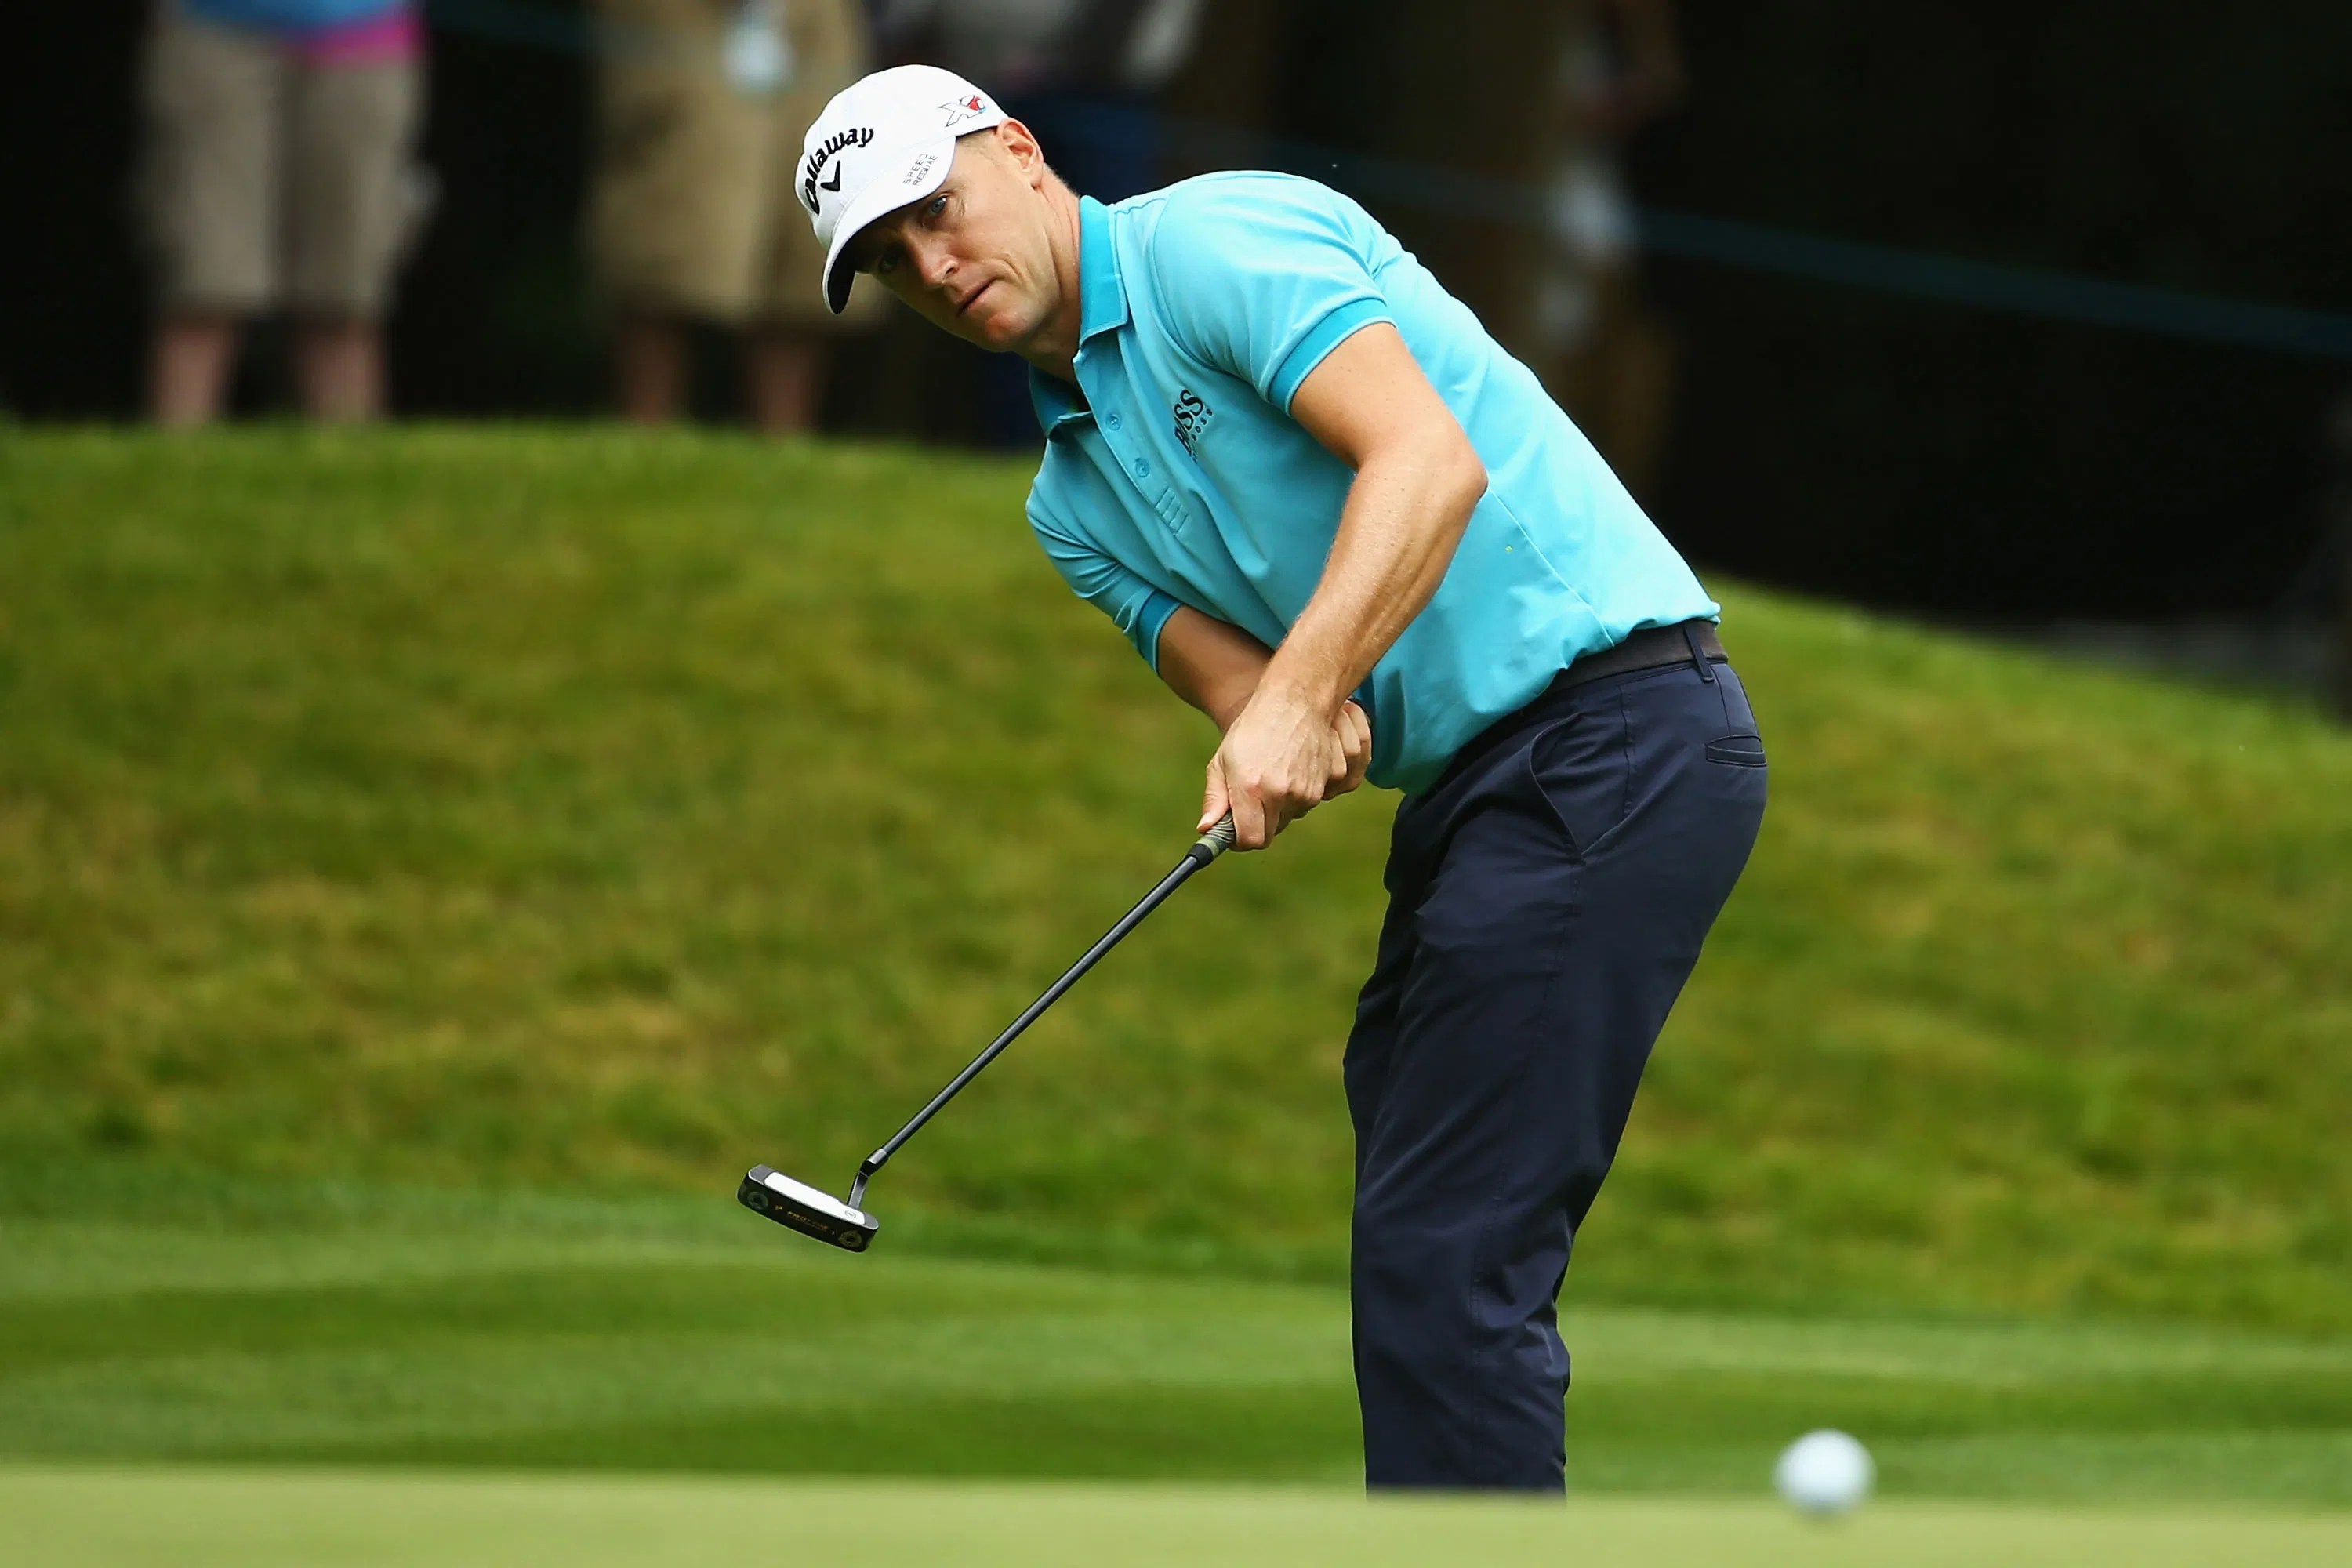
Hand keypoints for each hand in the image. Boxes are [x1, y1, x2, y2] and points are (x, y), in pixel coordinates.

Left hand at [1197, 690, 1370, 850]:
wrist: (1296, 698)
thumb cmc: (1253, 728)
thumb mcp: (1224, 760)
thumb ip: (1215, 798)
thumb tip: (1206, 829)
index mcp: (1251, 788)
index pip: (1250, 840)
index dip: (1241, 839)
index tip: (1236, 830)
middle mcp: (1281, 793)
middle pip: (1271, 832)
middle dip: (1259, 820)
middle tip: (1253, 793)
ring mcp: (1307, 789)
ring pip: (1291, 816)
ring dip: (1281, 805)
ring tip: (1273, 771)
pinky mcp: (1328, 782)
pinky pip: (1309, 802)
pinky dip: (1300, 793)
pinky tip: (1292, 767)